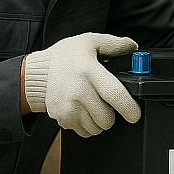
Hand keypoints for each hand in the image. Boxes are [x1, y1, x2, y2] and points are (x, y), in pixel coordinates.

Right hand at [23, 33, 141, 136]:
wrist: (38, 71)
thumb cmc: (68, 55)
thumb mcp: (91, 41)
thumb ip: (115, 44)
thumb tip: (133, 46)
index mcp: (88, 70)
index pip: (114, 94)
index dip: (129, 108)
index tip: (134, 114)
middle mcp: (77, 91)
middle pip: (106, 118)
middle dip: (113, 115)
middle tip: (109, 104)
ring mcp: (67, 107)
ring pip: (96, 128)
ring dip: (100, 121)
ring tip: (94, 105)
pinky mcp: (61, 117)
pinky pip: (83, 132)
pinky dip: (87, 125)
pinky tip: (83, 110)